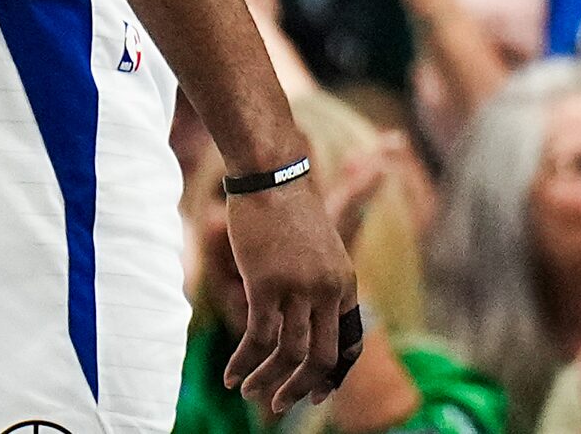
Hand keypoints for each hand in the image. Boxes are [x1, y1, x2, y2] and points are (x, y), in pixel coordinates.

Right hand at [220, 169, 359, 413]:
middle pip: (322, 358)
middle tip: (278, 405)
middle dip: (300, 388)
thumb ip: (316, 284)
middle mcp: (328, 289)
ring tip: (248, 390)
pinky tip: (230, 375)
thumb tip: (305, 319)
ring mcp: (300, 288)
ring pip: (288, 354)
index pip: (349, 343)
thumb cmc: (289, 211)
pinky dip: (243, 363)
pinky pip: (258, 340)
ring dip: (266, 379)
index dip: (334, 376)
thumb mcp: (316, 250)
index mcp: (345, 282)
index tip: (317, 397)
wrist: (273, 176)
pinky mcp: (268, 285)